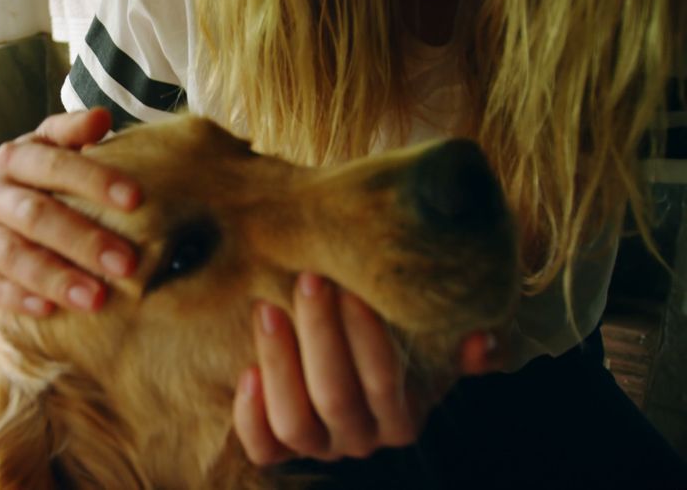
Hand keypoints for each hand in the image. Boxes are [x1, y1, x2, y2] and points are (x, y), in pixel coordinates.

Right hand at [0, 108, 139, 315]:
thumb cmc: (37, 180)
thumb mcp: (52, 150)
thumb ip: (74, 133)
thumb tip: (101, 117)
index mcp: (13, 157)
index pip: (54, 165)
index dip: (94, 179)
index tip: (137, 199)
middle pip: (35, 215)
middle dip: (83, 240)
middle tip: (127, 264)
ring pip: (11, 254)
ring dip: (54, 277)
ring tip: (96, 299)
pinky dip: (16, 297)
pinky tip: (49, 310)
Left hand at [233, 273, 501, 463]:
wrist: (343, 359)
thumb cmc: (393, 343)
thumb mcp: (432, 345)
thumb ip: (464, 346)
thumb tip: (483, 340)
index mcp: (401, 418)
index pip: (384, 384)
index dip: (366, 339)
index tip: (352, 287)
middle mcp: (360, 438)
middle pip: (335, 397)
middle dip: (320, 335)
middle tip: (309, 281)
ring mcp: (317, 447)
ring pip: (294, 423)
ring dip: (279, 364)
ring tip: (268, 310)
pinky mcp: (278, 448)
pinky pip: (262, 449)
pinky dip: (250, 416)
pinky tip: (245, 372)